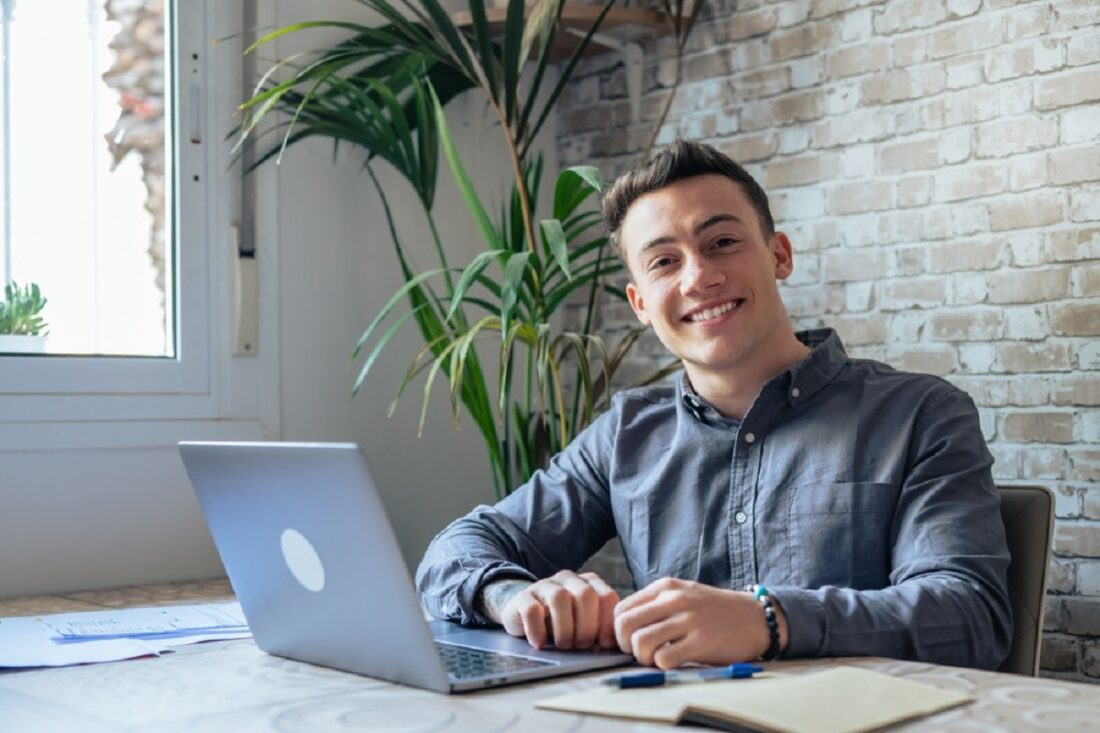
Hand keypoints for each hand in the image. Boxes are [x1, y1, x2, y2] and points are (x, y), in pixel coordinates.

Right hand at [479, 571, 620, 649]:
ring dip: (565, 628)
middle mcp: (569, 579)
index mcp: (589, 583)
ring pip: (560, 598)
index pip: (607, 597)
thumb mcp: (584, 623)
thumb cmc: (562, 623)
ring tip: (563, 645)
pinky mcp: (523, 597)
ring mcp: (545, 585)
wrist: (524, 613)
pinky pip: (532, 610)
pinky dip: (538, 630)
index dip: (607, 623)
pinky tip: (540, 644)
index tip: (603, 644)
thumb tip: (614, 647)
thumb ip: (600, 629)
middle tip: (582, 646)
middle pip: (585, 596)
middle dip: (587, 626)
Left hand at [613, 578, 786, 668]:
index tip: (630, 641)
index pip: (621, 609)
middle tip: (640, 653)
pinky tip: (674, 661)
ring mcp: (688, 619)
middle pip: (624, 625)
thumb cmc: (714, 610)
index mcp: (665, 587)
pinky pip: (664, 658)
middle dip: (625, 645)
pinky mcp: (702, 641)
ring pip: (640, 642)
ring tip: (657, 658)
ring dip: (643, 657)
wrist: (755, 617)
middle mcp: (674, 599)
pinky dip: (663, 665)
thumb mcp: (683, 594)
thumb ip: (656, 605)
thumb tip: (624, 627)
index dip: (619, 630)